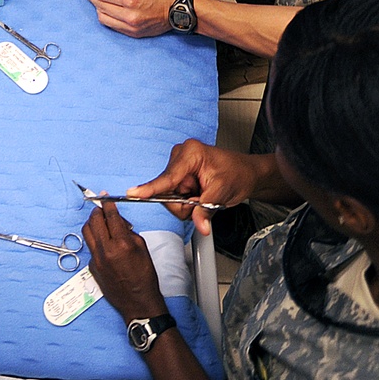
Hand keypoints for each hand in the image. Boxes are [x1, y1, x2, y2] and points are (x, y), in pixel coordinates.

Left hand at [80, 0, 181, 38]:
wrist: (178, 9)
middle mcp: (129, 15)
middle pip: (100, 6)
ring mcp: (130, 26)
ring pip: (103, 18)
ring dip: (98, 8)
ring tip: (99, 0)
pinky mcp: (133, 34)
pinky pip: (112, 25)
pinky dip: (107, 16)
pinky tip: (107, 9)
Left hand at [83, 200, 165, 323]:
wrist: (138, 302)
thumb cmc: (145, 277)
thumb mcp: (143, 248)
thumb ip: (129, 231)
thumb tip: (118, 222)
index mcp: (122, 243)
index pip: (110, 215)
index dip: (107, 203)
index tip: (106, 198)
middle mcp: (106, 250)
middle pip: (94, 220)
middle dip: (97, 211)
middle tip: (102, 209)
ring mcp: (97, 259)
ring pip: (87, 232)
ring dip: (92, 223)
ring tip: (100, 223)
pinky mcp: (92, 267)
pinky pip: (90, 248)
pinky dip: (96, 241)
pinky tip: (105, 244)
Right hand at [126, 140, 267, 235]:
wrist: (245, 174)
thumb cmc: (237, 174)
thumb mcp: (222, 193)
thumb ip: (206, 210)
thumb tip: (200, 226)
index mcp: (190, 153)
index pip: (168, 177)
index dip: (151, 188)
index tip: (133, 193)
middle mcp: (180, 157)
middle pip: (166, 191)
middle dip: (184, 203)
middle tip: (203, 200)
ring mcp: (178, 167)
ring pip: (169, 197)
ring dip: (187, 204)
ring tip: (203, 197)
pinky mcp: (179, 176)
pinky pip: (174, 197)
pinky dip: (187, 202)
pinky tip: (198, 196)